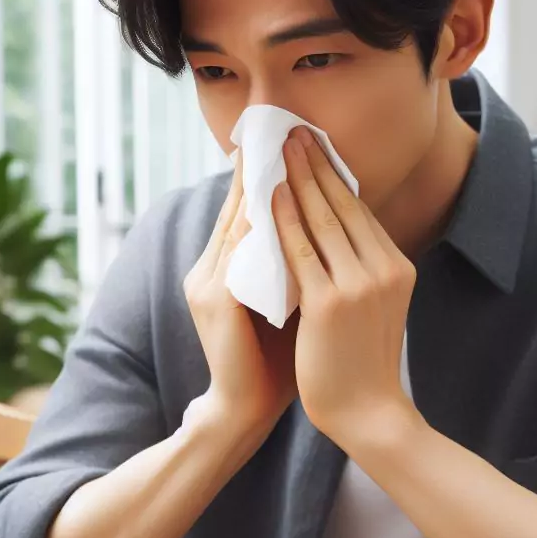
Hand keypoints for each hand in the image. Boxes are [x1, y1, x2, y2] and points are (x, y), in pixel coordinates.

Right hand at [184, 155, 296, 436]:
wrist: (246, 409)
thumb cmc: (273, 358)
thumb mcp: (287, 300)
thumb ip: (296, 264)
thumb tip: (330, 227)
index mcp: (224, 268)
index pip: (247, 211)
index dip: (267, 176)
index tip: (293, 142)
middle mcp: (208, 269)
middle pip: (238, 206)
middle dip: (263, 167)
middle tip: (288, 128)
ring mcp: (206, 284)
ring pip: (238, 222)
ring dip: (262, 186)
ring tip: (287, 152)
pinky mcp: (214, 302)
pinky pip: (240, 253)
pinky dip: (260, 225)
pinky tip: (281, 202)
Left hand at [273, 128, 418, 449]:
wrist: (369, 415)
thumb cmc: (364, 364)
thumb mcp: (378, 308)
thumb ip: (364, 272)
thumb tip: (341, 238)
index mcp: (397, 267)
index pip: (360, 212)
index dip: (334, 177)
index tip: (315, 148)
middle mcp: (384, 268)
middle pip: (343, 205)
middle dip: (316, 164)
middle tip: (295, 131)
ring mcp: (359, 284)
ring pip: (322, 219)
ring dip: (299, 178)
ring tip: (280, 148)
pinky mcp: (330, 303)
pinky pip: (301, 250)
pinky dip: (285, 218)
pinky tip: (271, 194)